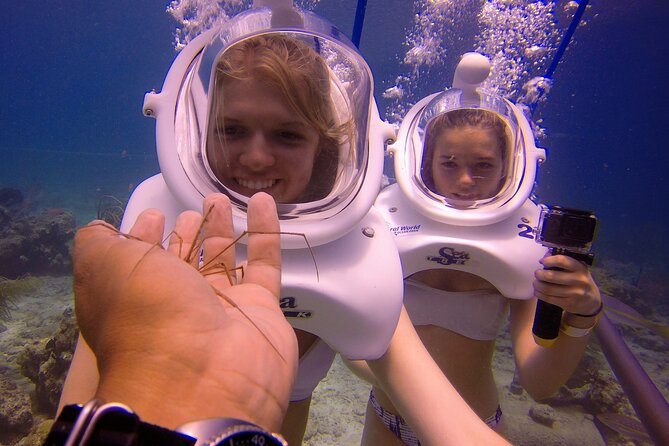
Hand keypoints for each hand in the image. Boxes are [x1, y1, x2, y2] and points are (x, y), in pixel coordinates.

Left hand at [72, 192, 297, 430]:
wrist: (202, 371)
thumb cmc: (145, 311)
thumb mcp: (102, 265)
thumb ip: (96, 242)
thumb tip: (98, 229)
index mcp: (133, 300)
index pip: (136, 263)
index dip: (141, 238)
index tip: (153, 215)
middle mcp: (173, 308)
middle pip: (180, 264)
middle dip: (184, 234)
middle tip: (191, 209)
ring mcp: (218, 310)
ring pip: (221, 262)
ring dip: (220, 229)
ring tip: (220, 199)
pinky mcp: (259, 309)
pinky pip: (264, 264)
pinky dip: (264, 233)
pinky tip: (263, 202)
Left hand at [533, 254, 600, 315]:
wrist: (591, 302)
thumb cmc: (580, 281)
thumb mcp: (577, 269)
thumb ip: (563, 262)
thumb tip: (546, 256)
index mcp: (580, 268)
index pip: (562, 260)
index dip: (549, 260)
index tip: (542, 261)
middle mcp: (579, 280)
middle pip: (551, 276)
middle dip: (539, 274)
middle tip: (537, 273)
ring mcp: (575, 293)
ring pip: (548, 289)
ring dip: (538, 285)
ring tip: (536, 283)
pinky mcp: (569, 304)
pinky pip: (549, 298)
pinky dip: (540, 294)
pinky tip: (538, 291)